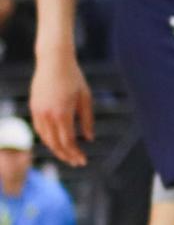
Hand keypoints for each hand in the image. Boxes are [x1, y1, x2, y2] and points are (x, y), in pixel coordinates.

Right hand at [30, 49, 93, 167]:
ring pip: (45, 138)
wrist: (53, 61)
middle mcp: (47, 116)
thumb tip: (89, 138)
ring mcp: (38, 112)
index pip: (68, 141)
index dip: (75, 153)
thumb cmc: (74, 78)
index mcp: (62, 113)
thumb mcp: (85, 97)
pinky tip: (56, 141)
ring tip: (68, 154)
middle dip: (66, 155)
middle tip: (77, 162)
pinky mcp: (33, 108)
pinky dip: (47, 138)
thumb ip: (87, 119)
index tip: (83, 161)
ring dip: (56, 148)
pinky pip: (39, 129)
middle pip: (55, 144)